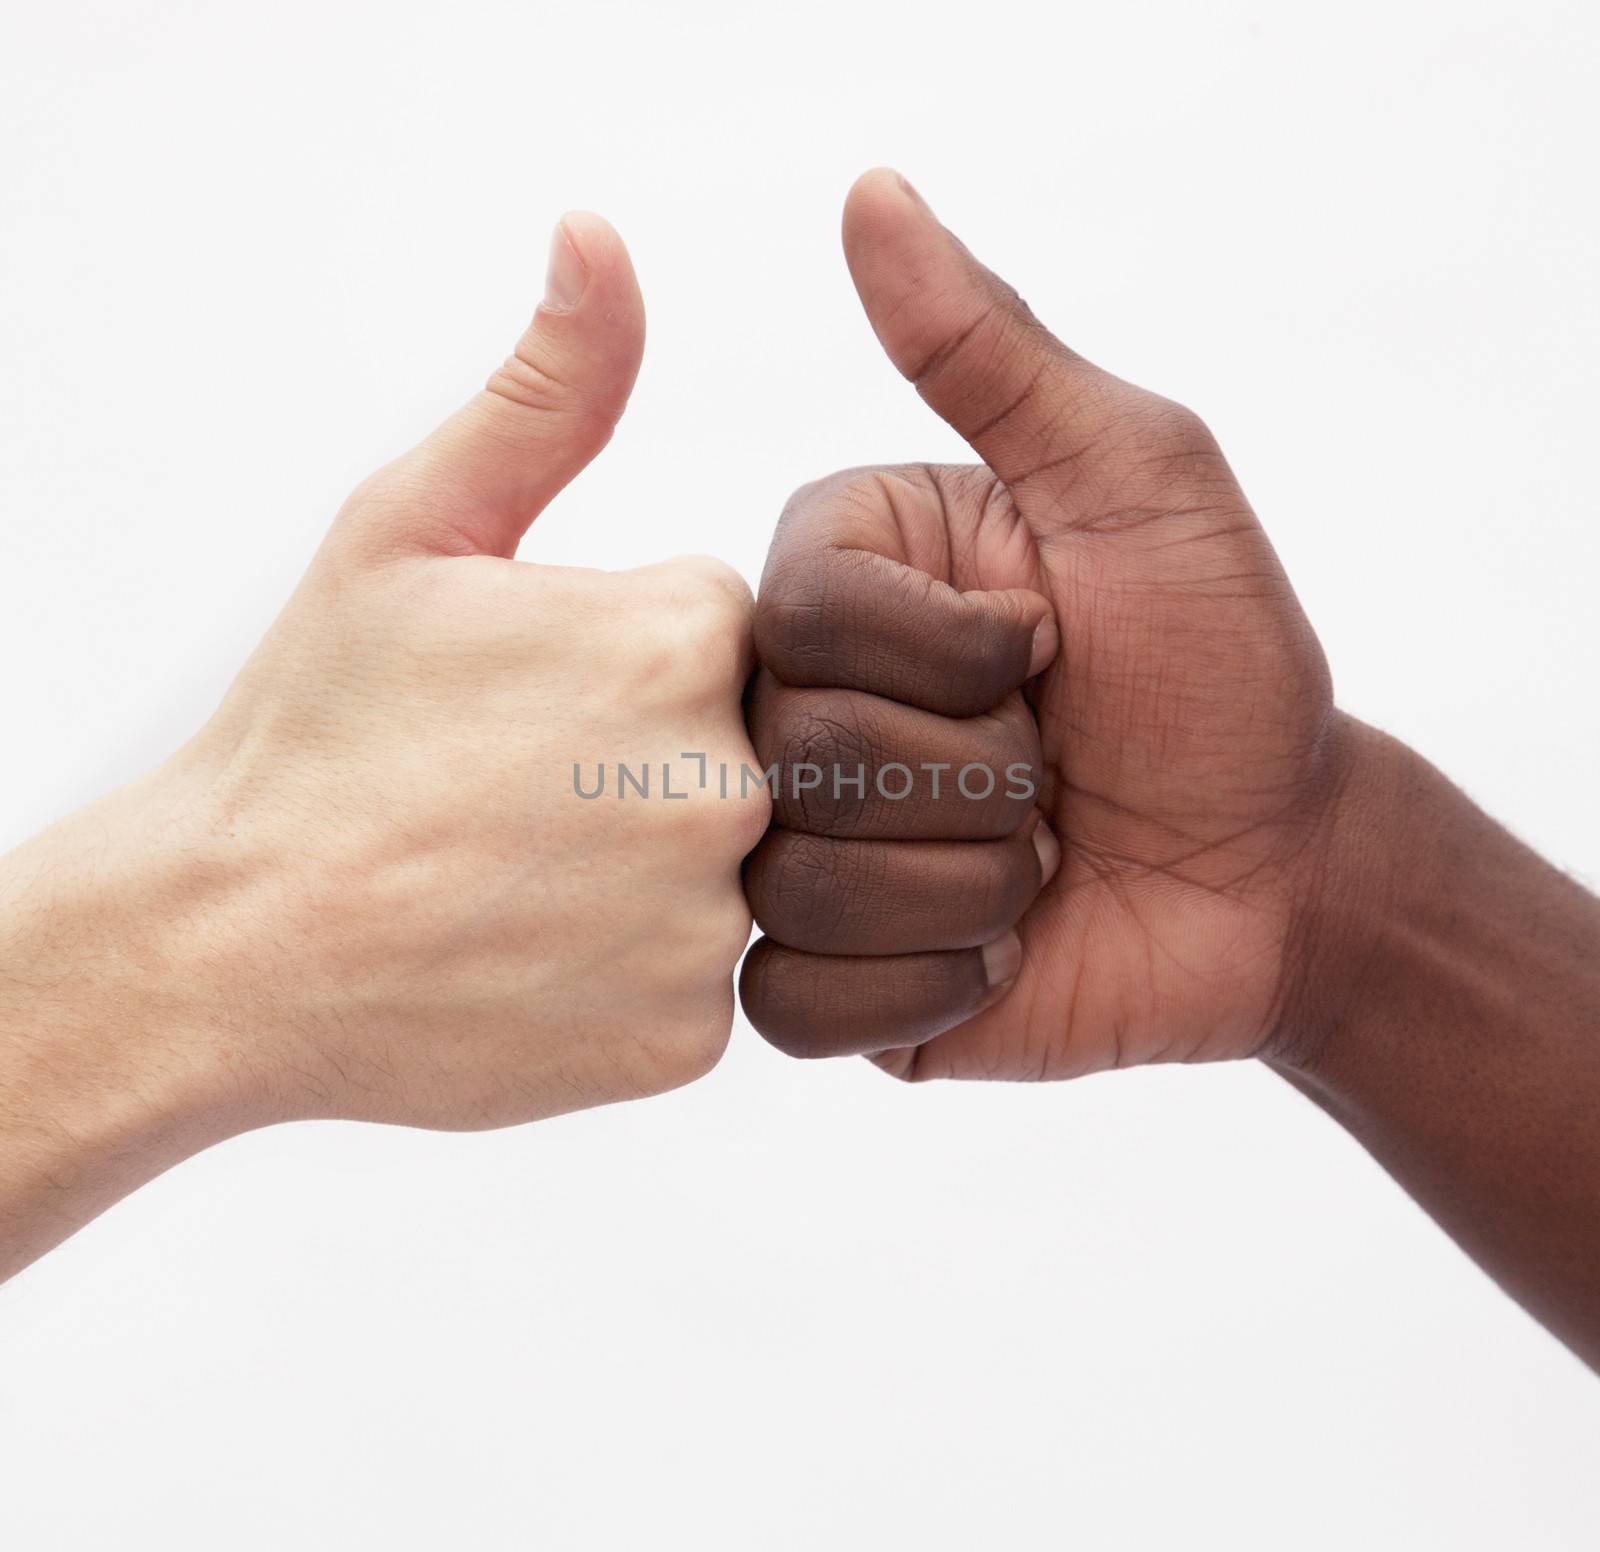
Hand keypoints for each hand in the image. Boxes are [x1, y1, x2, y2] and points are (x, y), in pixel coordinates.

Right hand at [1, 212, 764, 1270]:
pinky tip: (537, 949)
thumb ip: (546, 391)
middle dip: (657, 762)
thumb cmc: (317, 729)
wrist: (230, 944)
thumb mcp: (413, 528)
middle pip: (760, 747)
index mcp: (682, 633)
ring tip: (528, 871)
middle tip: (532, 795)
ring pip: (741, 869)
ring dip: (652, 868)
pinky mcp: (691, 1035)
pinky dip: (635, 967)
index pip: (741, 632)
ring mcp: (714, 919)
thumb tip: (601, 239)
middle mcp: (731, 775)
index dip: (635, 662)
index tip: (542, 706)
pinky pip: (706, 980)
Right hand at [739, 171, 1345, 1079]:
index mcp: (840, 585)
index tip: (1054, 646)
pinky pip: (796, 1006)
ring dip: (973, 885)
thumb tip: (872, 195)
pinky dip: (926, 986)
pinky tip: (997, 952)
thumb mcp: (1135, 478)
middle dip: (983, 775)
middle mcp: (793, 712)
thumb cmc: (1220, 663)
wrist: (1278, 868)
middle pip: (798, 753)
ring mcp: (799, 850)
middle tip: (1057, 770)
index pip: (802, 610)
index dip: (955, 649)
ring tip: (1041, 864)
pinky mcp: (824, 984)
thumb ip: (996, 353)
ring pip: (796, 885)